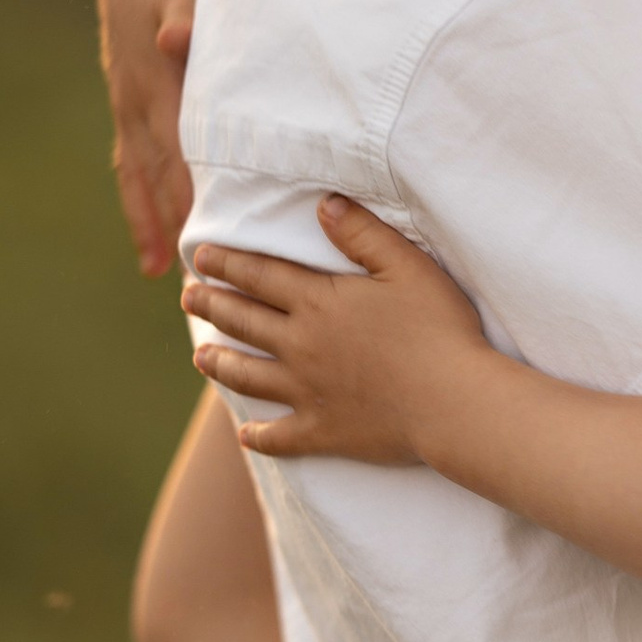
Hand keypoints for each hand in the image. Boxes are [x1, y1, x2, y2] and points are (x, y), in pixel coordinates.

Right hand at [96, 0, 214, 274]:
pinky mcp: (128, 104)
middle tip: (190, 272)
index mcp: (156, 77)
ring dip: (150, 221)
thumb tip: (174, 37)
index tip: (202, 230)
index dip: (188, 188)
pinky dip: (140, 201)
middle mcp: (137, 99)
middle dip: (173, 221)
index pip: (177, 145)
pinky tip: (149, 238)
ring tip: (160, 272)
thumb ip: (183, 13)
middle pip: (157, 171)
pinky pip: (132, 163)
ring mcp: (128, 104)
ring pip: (140, 174)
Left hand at [186, 196, 493, 460]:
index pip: (258, 275)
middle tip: (188, 298)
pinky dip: (258, 437)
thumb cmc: (439, 330)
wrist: (453, 402)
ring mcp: (307, 392)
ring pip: (247, 376)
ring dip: (219, 363)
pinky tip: (244, 436)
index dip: (226, 263)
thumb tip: (323, 205)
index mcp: (318, 302)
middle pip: (243, 321)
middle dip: (210, 305)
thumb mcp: (407, 267)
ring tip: (200, 355)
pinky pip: (279, 437)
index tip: (200, 256)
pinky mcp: (322, 432)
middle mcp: (300, 345)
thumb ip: (362, 234)